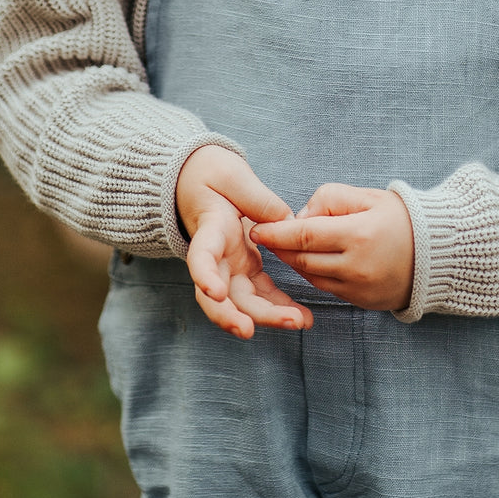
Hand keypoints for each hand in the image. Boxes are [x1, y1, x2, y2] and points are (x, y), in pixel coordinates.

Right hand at [176, 146, 312, 337]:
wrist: (196, 180)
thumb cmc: (211, 175)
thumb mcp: (232, 175)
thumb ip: (257, 198)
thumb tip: (285, 220)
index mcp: (208, 230)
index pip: (201, 257)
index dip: (205, 276)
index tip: (215, 293)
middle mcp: (215, 257)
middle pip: (223, 295)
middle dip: (245, 314)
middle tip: (279, 321)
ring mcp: (229, 266)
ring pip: (242, 301)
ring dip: (269, 316)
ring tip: (300, 322)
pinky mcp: (245, 268)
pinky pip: (261, 293)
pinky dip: (279, 306)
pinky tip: (302, 317)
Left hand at [250, 183, 413, 311]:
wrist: (439, 254)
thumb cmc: (401, 218)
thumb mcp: (368, 197)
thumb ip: (329, 199)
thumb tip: (301, 217)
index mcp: (359, 235)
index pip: (304, 236)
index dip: (276, 234)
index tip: (256, 230)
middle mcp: (357, 267)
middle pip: (303, 261)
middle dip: (280, 249)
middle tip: (265, 237)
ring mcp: (360, 289)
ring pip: (311, 277)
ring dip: (295, 263)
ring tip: (286, 247)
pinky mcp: (362, 302)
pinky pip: (327, 289)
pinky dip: (314, 275)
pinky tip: (310, 261)